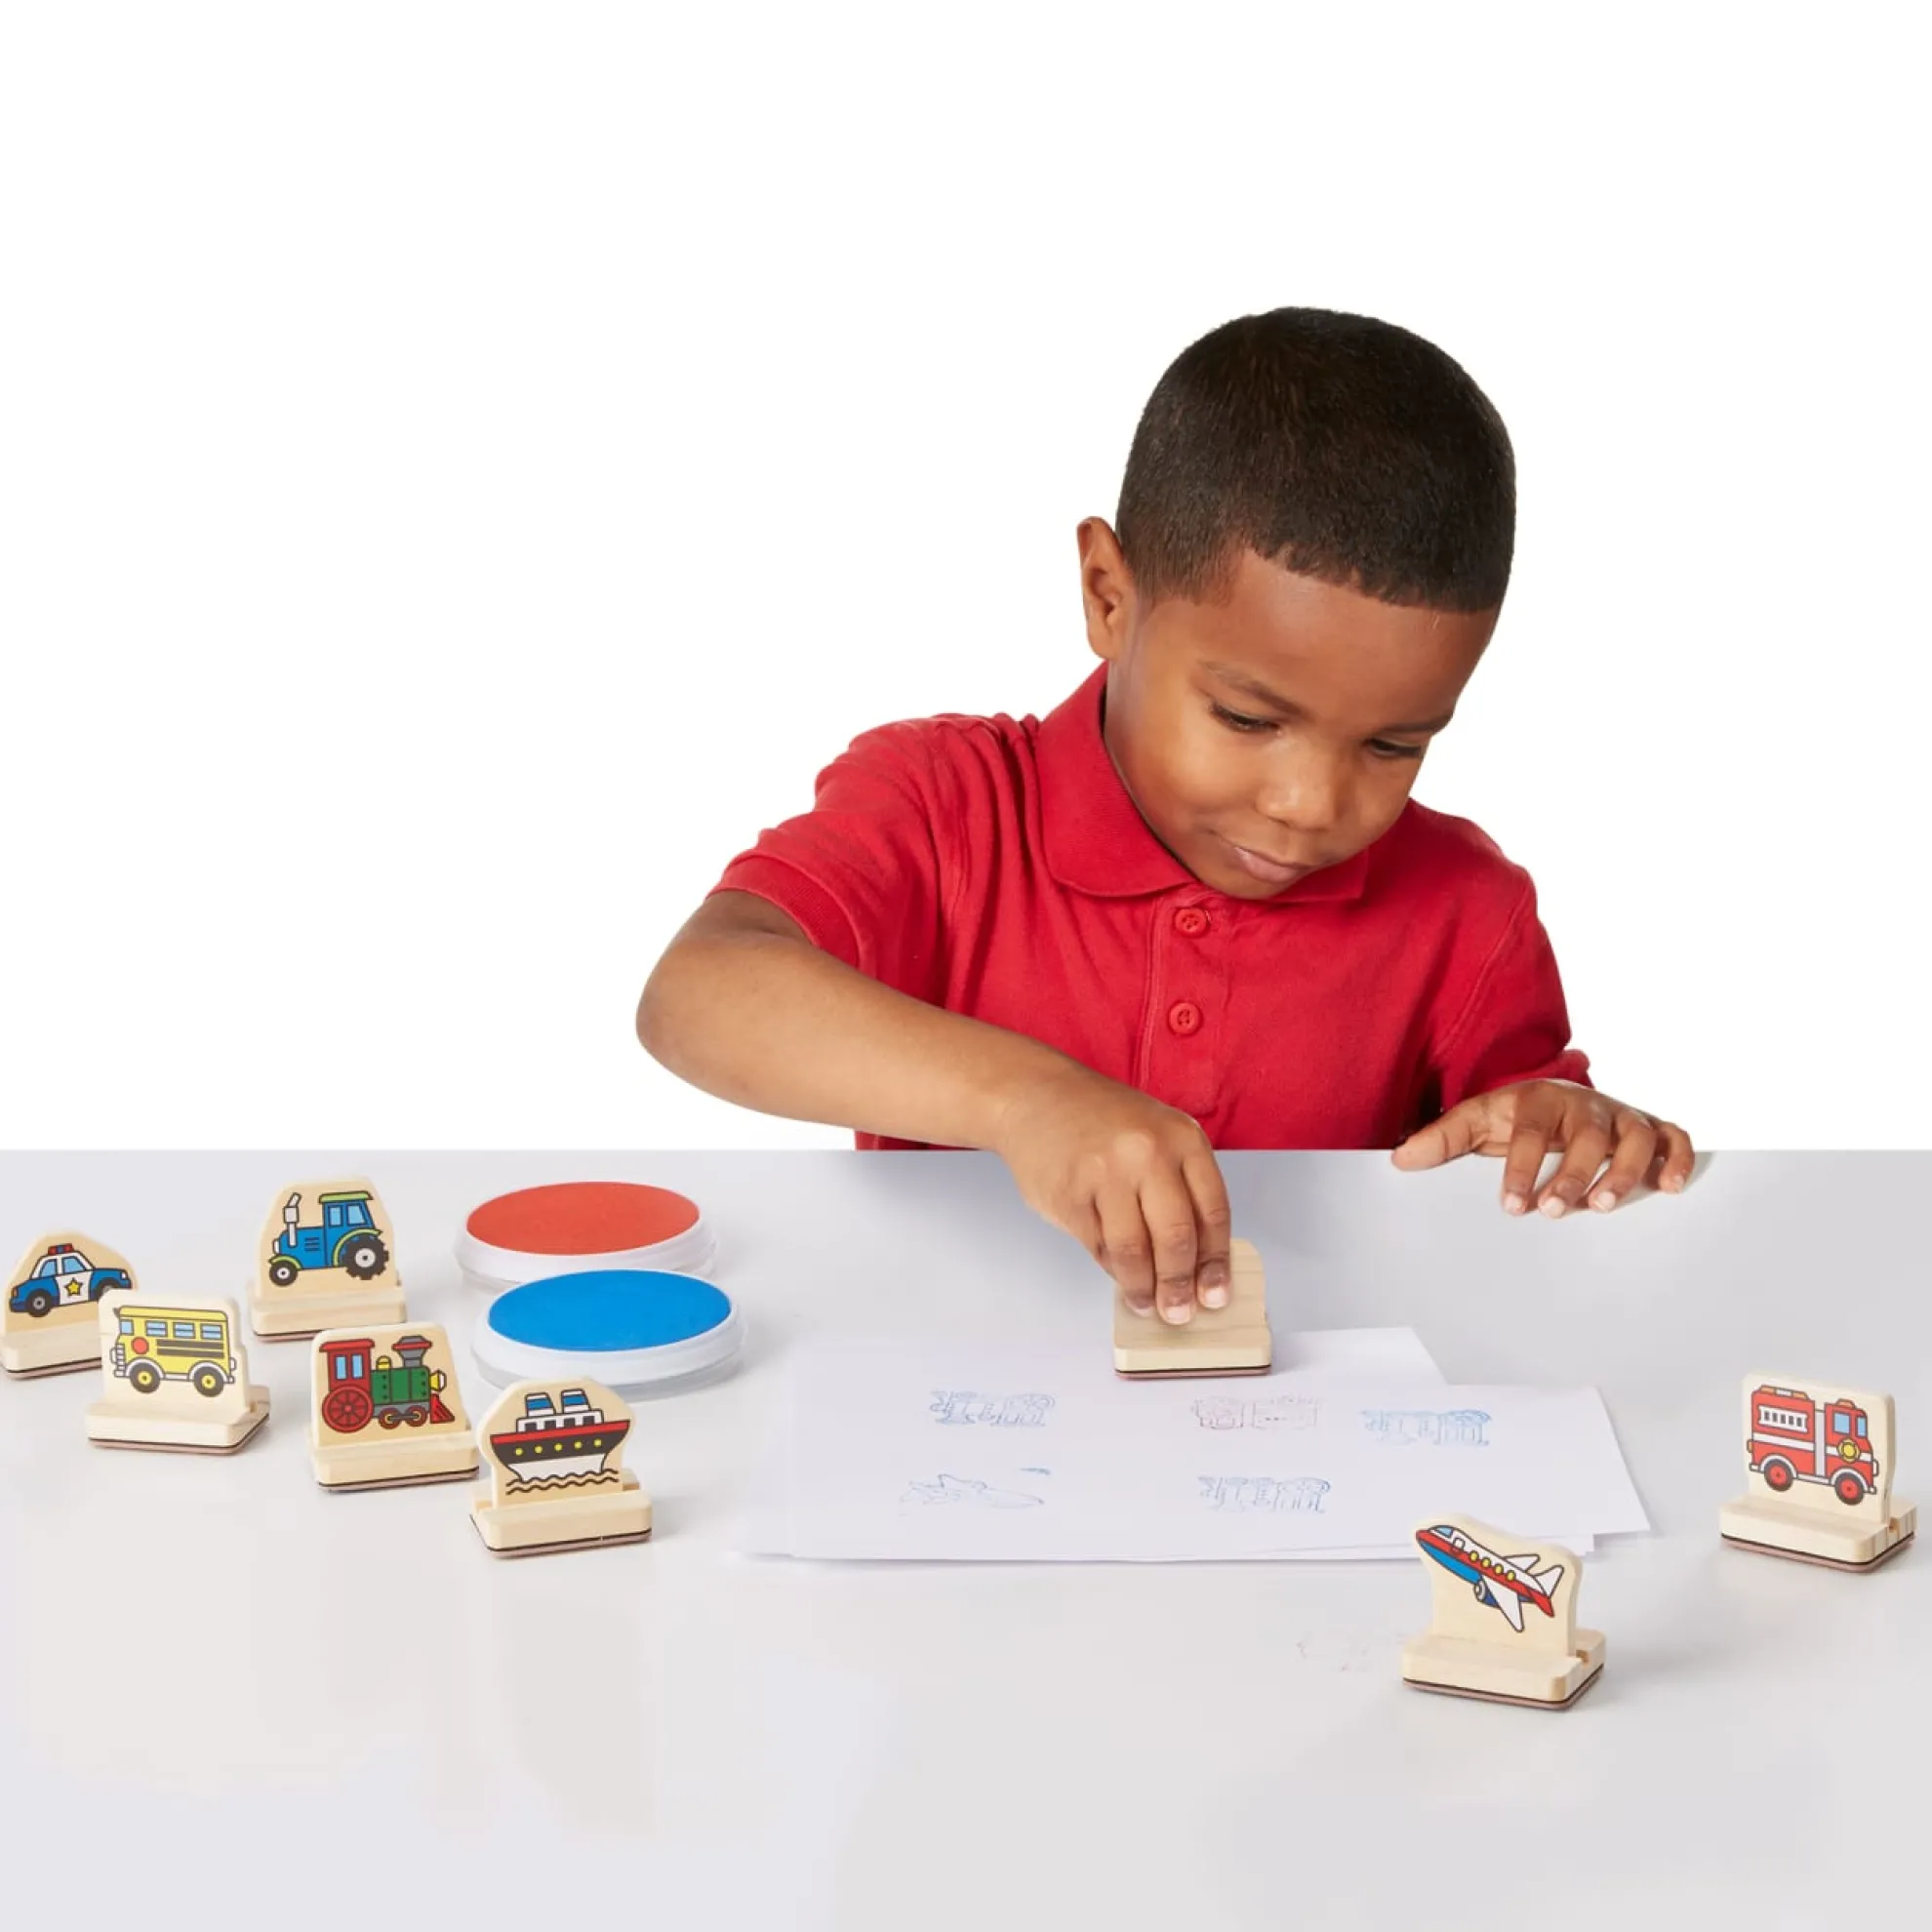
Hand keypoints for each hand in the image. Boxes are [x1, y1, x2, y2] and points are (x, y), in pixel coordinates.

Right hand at [991, 1065, 1231, 1321]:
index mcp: (1182, 1137)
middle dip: (1180, 1285)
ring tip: (1145, 1303)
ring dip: (1143, 1288)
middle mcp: (1148, 1152)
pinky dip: (1112, 1269)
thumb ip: (1180, 1187)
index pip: (1213, 1212)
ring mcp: (1106, 1173)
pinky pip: (1099, 1247)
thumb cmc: (1103, 1121)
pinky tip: (1119, 1276)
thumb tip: (1197, 1260)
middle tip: (1179, 1311)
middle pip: (1176, 1237)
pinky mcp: (1069, 1195)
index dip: (1216, 1261)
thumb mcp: (1157, 1136)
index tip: (1216, 1293)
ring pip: (1135, 1251)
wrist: (1036, 1096)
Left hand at [1390, 1079, 1693, 1216]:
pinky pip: (1674, 1137)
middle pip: (1586, 1135)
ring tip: (1603, 1205)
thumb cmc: (1513, 1117)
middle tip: (1555, 1210)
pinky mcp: (1650, 1128)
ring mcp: (1620, 1115)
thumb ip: (1440, 1140)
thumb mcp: (1474, 1121)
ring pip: (1634, 1136)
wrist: (1552, 1096)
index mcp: (1537, 1099)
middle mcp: (1584, 1105)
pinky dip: (1678, 1158)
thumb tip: (1399, 1160)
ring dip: (1624, 1170)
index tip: (1511, 1205)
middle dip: (1572, 1173)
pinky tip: (1670, 1188)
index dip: (1520, 1167)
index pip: (1528, 1132)